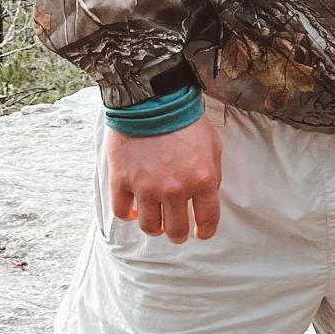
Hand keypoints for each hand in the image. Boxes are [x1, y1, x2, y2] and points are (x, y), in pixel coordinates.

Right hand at [108, 116, 221, 242]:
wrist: (152, 99)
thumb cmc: (186, 119)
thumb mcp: (212, 146)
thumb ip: (211, 175)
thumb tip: (204, 197)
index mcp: (202, 180)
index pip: (207, 219)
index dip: (205, 231)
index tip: (201, 234)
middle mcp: (175, 189)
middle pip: (176, 230)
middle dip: (178, 235)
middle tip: (176, 232)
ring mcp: (146, 187)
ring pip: (149, 226)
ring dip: (154, 228)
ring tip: (155, 222)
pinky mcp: (122, 181)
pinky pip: (122, 211)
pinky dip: (128, 214)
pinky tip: (133, 210)